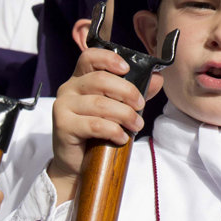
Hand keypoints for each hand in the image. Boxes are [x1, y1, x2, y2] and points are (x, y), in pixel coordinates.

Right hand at [48, 47, 161, 202]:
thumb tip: (157, 78)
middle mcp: (68, 88)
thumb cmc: (97, 133)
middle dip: (127, 91)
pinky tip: (121, 138)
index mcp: (81, 78)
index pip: (90, 56)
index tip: (127, 69)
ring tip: (136, 125)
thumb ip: (135, 92)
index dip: (109, 59)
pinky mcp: (62, 125)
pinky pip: (94, 124)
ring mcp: (63, 106)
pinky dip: (113, 130)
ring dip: (124, 114)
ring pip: (99, 103)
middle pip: (99, 80)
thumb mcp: (118, 109)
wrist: (76, 163)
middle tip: (141, 106)